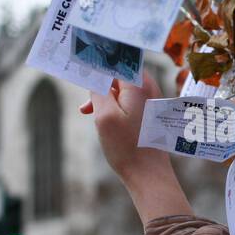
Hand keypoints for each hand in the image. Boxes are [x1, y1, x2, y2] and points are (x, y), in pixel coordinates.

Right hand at [80, 74, 192, 223]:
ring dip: (104, 95)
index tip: (83, 60)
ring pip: (122, 87)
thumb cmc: (127, 147)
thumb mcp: (104, 116)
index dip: (99, 60)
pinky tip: (103, 119)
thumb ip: (98, 90)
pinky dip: (114, 104)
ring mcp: (151, 99)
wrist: (148, 174)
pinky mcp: (150, 111)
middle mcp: (149, 87)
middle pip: (119, 72)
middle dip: (100, 81)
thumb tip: (94, 72)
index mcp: (139, 84)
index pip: (115, 59)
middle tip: (84, 94)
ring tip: (89, 111)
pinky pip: (128, 98)